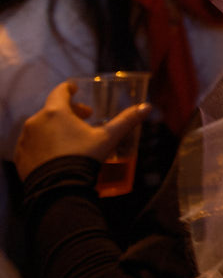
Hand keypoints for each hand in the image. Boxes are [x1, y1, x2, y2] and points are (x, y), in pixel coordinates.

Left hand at [14, 81, 147, 181]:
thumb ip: (126, 120)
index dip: (69, 89)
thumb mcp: (108, 138)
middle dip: (68, 112)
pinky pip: (32, 144)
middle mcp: (35, 122)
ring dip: (54, 128)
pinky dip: (43, 144)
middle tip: (84, 119)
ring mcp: (25, 140)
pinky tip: (56, 154)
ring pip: (41, 127)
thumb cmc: (83, 156)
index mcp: (55, 112)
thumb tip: (147, 107)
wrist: (58, 188)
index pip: (60, 91)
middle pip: (52, 110)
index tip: (75, 89)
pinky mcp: (20, 157)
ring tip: (70, 139)